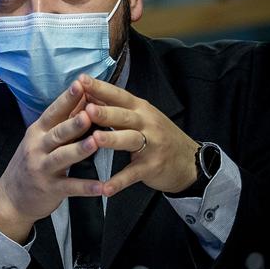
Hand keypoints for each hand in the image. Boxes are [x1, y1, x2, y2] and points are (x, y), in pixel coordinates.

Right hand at [0, 79, 103, 242]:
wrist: (10, 198)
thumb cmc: (30, 164)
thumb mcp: (39, 140)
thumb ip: (60, 123)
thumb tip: (83, 100)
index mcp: (37, 132)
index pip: (53, 112)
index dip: (66, 99)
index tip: (80, 84)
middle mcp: (38, 148)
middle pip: (58, 133)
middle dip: (74, 122)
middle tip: (90, 112)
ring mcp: (42, 169)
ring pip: (63, 157)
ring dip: (79, 149)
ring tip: (95, 142)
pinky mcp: (50, 189)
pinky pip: (70, 187)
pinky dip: (86, 187)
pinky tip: (102, 186)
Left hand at [78, 74, 196, 196]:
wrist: (189, 161)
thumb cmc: (158, 136)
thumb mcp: (141, 117)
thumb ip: (117, 107)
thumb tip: (88, 93)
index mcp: (140, 109)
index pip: (118, 95)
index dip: (101, 88)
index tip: (81, 80)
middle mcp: (146, 123)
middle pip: (124, 116)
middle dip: (105, 112)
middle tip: (86, 109)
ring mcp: (151, 145)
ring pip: (130, 140)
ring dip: (112, 140)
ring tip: (94, 140)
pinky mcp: (152, 167)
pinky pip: (133, 174)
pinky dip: (119, 181)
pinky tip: (105, 188)